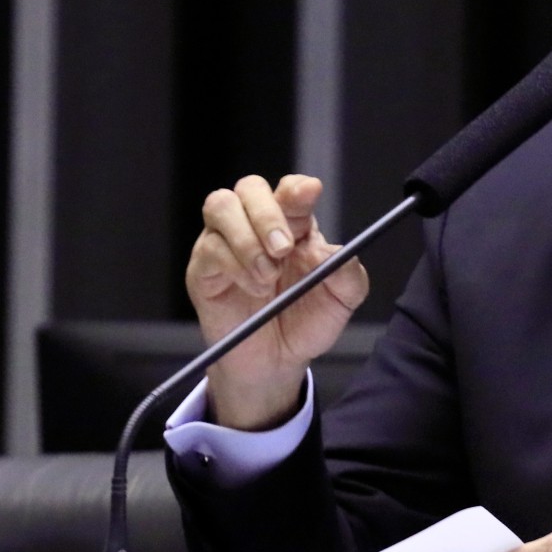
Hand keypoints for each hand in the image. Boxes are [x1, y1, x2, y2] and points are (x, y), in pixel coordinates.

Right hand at [185, 174, 368, 430]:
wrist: (276, 363)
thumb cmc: (307, 323)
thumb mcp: (341, 301)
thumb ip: (348, 274)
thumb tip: (332, 251)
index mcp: (295, 225)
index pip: (291, 191)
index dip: (297, 188)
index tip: (310, 193)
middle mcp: (257, 226)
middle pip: (250, 188)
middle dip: (267, 213)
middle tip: (284, 248)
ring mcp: (226, 243)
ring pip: (221, 206)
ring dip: (247, 237)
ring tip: (268, 274)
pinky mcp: (204, 267)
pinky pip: (209, 247)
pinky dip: (234, 264)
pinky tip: (254, 287)